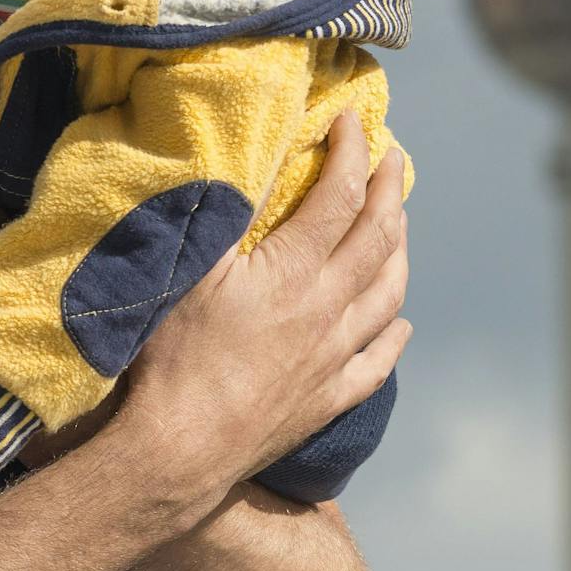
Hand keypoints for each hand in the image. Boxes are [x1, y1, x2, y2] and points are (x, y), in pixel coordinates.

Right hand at [120, 111, 410, 507]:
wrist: (177, 448)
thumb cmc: (170, 354)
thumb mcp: (189, 269)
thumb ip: (227, 212)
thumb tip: (257, 159)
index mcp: (293, 274)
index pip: (339, 198)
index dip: (352, 154)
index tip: (352, 122)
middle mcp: (326, 312)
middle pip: (377, 240)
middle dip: (390, 190)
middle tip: (396, 156)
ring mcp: (331, 360)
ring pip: (387, 296)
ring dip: (400, 251)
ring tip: (400, 223)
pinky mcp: (324, 400)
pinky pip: (376, 362)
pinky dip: (393, 333)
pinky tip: (398, 322)